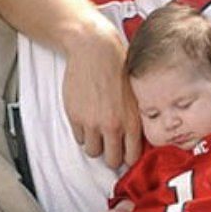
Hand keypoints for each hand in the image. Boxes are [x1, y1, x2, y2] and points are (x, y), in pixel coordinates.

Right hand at [61, 12, 141, 168]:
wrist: (95, 50)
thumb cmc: (118, 68)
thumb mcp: (136, 95)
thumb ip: (135, 119)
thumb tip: (134, 141)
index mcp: (131, 121)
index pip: (132, 157)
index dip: (128, 157)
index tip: (124, 153)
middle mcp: (112, 125)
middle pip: (111, 161)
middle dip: (112, 157)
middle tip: (110, 147)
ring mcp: (91, 122)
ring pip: (92, 152)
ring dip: (95, 145)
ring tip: (97, 132)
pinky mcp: (75, 116)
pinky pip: (79, 138)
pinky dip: (83, 132)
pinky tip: (87, 119)